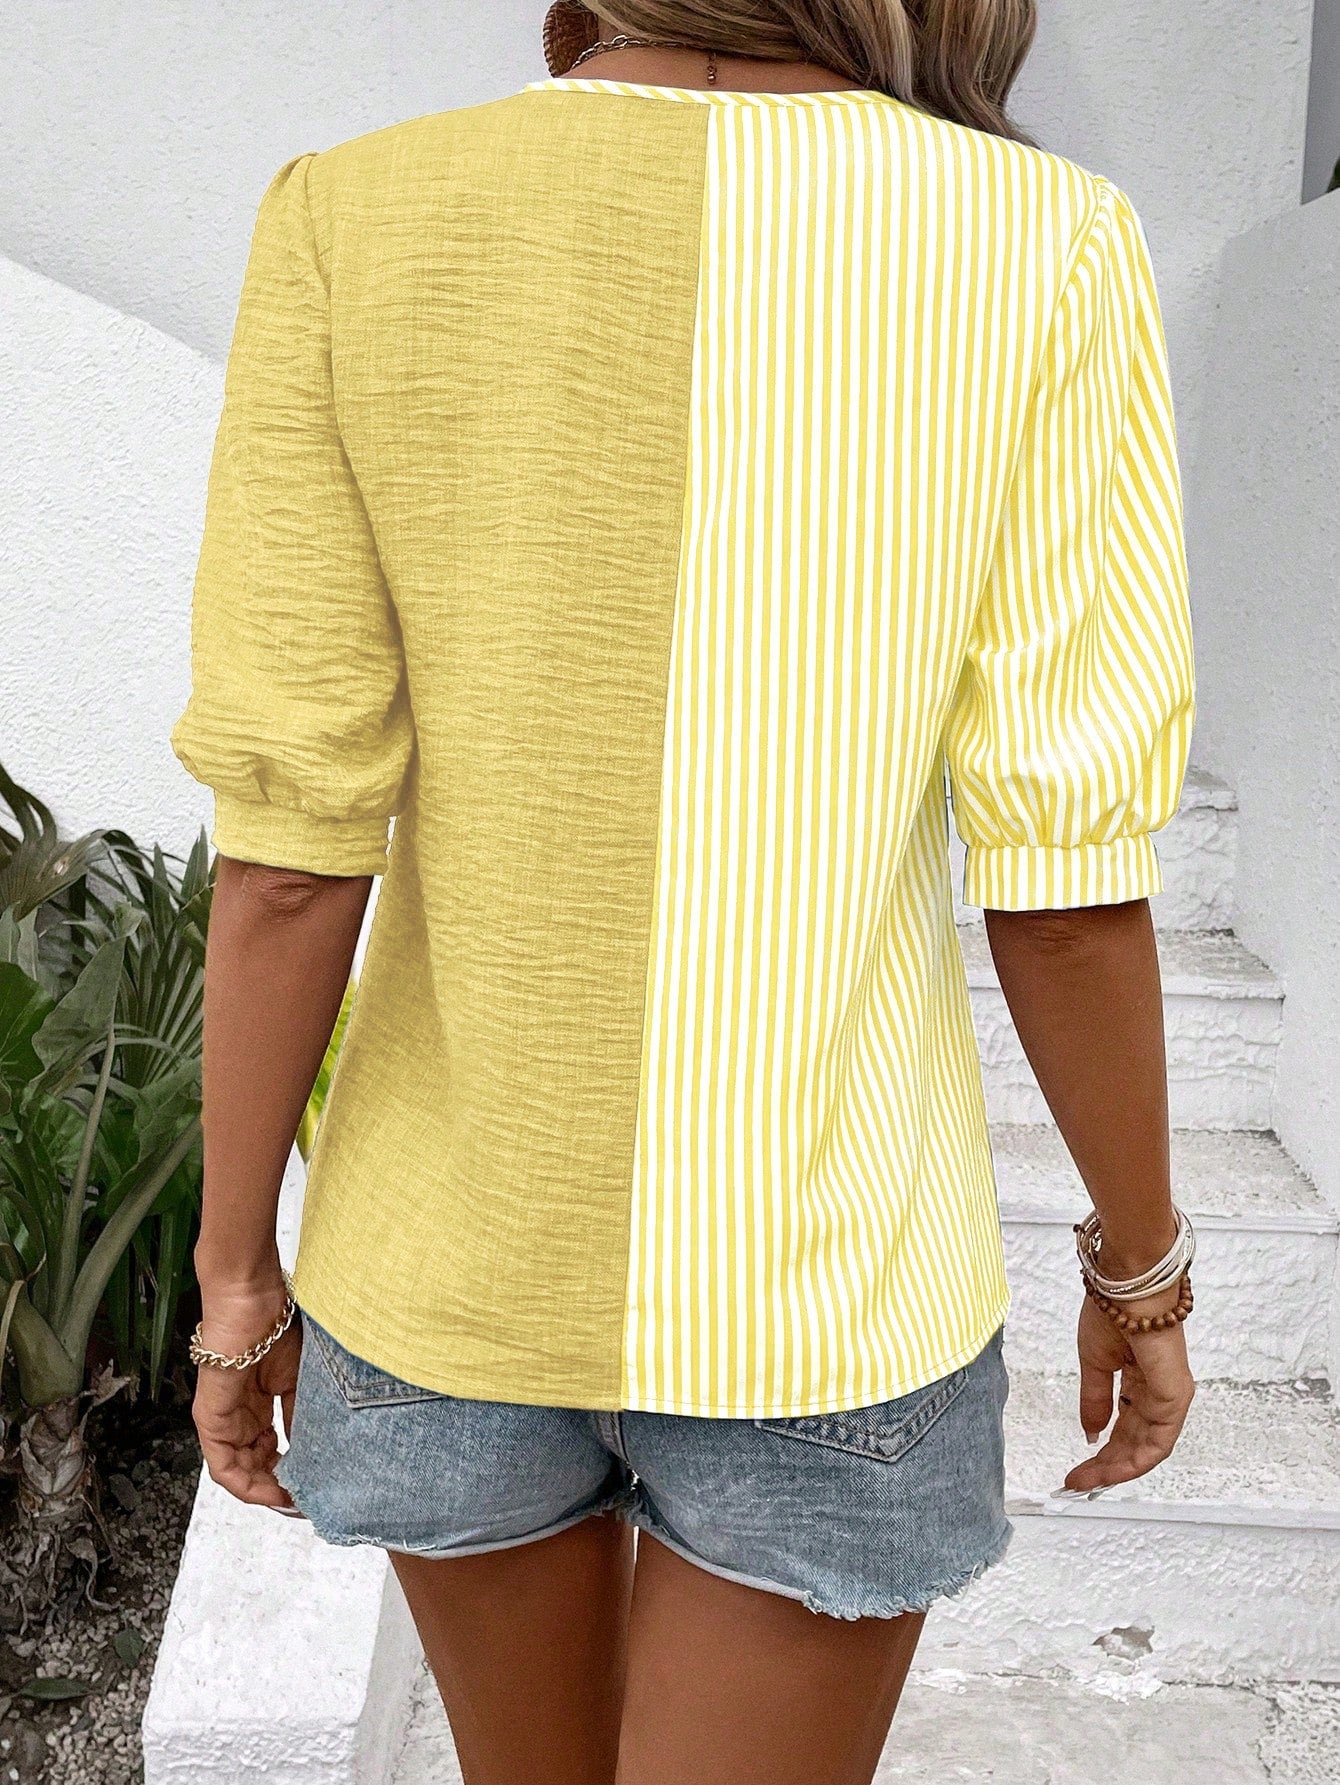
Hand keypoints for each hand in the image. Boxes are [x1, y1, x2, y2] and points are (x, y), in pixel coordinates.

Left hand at [192, 1275, 303, 1512]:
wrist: (252, 1301)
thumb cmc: (276, 1327)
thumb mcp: (301, 1381)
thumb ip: (299, 1418)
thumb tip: (313, 1453)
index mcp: (261, 1403)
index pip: (274, 1449)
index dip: (294, 1471)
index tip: (315, 1485)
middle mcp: (240, 1416)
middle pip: (257, 1465)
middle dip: (281, 1486)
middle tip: (305, 1499)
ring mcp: (223, 1419)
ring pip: (240, 1471)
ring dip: (265, 1490)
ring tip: (292, 1499)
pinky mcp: (210, 1420)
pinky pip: (222, 1465)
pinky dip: (245, 1484)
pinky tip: (269, 1490)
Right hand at [1060, 1285, 1195, 1493]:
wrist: (1128, 1286)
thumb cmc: (1112, 1310)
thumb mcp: (1094, 1361)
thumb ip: (1094, 1400)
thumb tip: (1091, 1434)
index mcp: (1139, 1380)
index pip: (1122, 1424)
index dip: (1099, 1450)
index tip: (1076, 1469)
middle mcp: (1157, 1392)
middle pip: (1133, 1441)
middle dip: (1105, 1465)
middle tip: (1078, 1481)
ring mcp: (1169, 1396)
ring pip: (1146, 1447)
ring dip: (1117, 1468)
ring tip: (1089, 1481)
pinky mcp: (1175, 1397)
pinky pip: (1158, 1441)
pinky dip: (1135, 1460)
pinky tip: (1112, 1470)